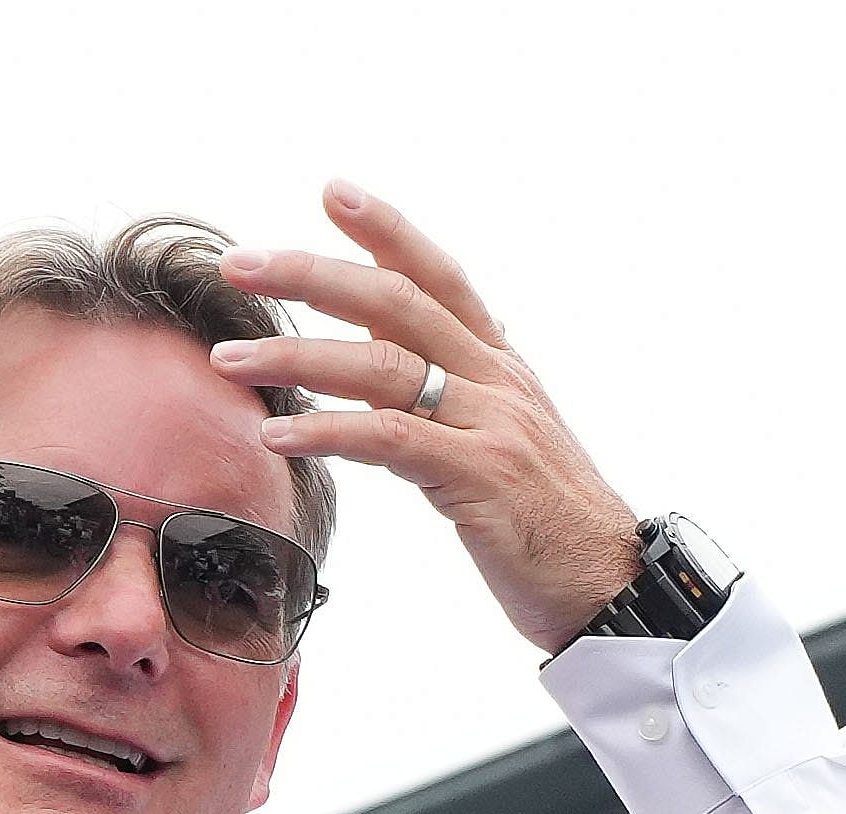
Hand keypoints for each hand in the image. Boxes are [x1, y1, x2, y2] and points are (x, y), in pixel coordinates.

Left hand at [214, 187, 646, 652]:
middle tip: (239, 265)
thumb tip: (388, 355)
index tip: (331, 193)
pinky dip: (326, 432)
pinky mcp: (481, 480)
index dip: (386, 230)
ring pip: (380, 366)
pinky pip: (389, 441)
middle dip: (310, 275)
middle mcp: (498, 382)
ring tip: (228, 358)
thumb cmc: (552, 527)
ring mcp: (492, 427)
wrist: (616, 587)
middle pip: (395, 302)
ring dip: (294, 357)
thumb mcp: (506, 441)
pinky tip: (277, 434)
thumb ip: (452, 393)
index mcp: (503, 367)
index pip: (440, 276)